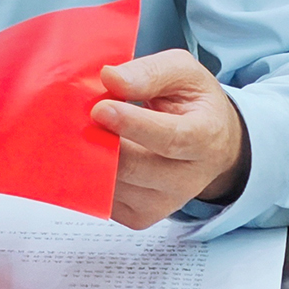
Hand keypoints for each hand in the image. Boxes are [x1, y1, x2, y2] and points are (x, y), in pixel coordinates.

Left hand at [90, 50, 250, 228]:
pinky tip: (91, 152)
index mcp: (205, 136)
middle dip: (101, 142)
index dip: (133, 125)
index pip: (170, 138)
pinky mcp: (140, 216)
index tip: (100, 109)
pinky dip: (90, 176)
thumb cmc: (195, 103)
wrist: (211, 143)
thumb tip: (111, 79)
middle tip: (77, 117)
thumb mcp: (183, 72)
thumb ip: (150, 73)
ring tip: (83, 131)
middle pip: (135, 168)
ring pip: (115, 187)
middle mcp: (188, 178)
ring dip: (90, 158)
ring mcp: (164, 202)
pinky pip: (105, 202)